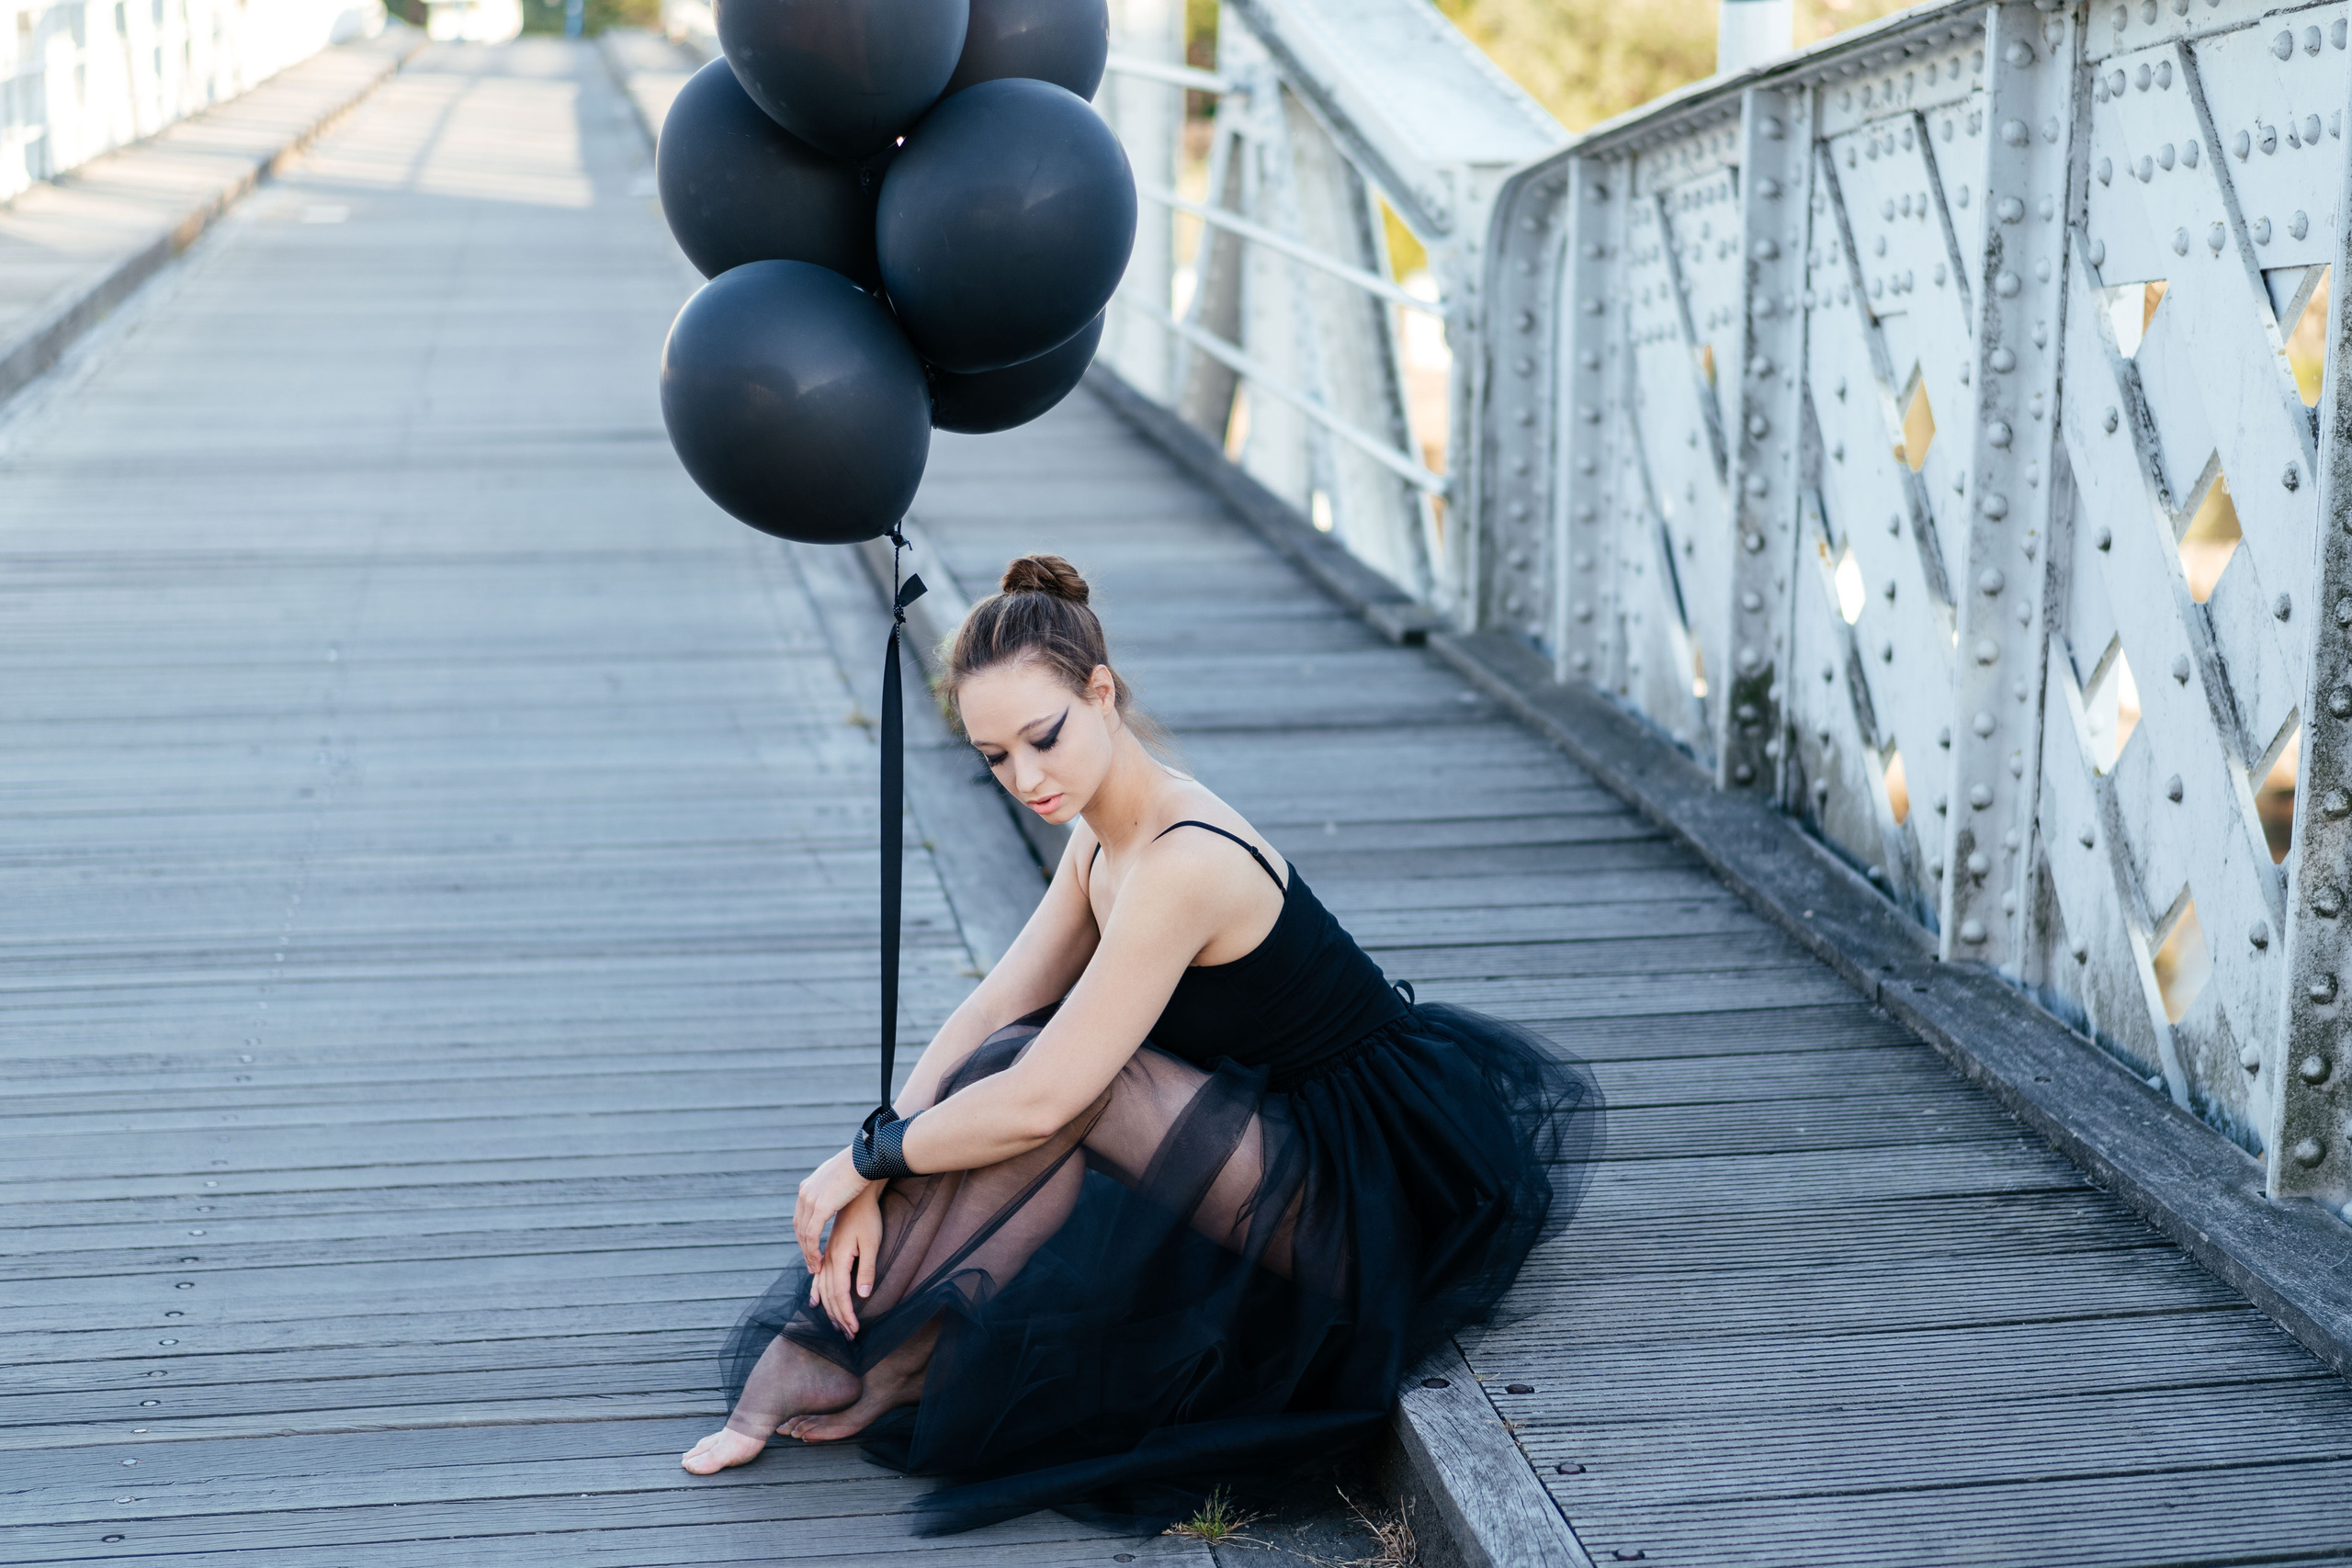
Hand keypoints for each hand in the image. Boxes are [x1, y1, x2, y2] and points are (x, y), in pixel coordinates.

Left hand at [794, 1147, 878, 1273]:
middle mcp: (805, 1192)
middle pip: (799, 1227)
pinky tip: (819, 1260)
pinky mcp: (820, 1206)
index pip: (801, 1217)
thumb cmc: (861, 1165)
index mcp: (808, 1186)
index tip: (812, 1251)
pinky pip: (812, 1234)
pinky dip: (813, 1250)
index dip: (805, 1237)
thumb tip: (836, 1188)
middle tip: (811, 1265)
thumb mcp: (839, 1175)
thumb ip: (832, 1185)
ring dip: (808, 1254)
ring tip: (816, 1268)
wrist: (866, 1158)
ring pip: (804, 1234)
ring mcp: (810, 1199)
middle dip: (804, 1248)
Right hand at [808, 1185, 882, 1337]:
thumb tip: (862, 1295)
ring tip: (835, 1325)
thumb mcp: (872, 1243)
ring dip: (829, 1308)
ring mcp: (826, 1254)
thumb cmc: (868, 1217)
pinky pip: (818, 1276)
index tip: (854, 1330)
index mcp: (839, 1258)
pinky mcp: (828, 1249)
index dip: (846, 1314)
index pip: (840, 1294)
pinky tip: (814, 1301)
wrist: (856, 1191)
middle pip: (829, 1295)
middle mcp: (828, 1258)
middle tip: (848, 1335)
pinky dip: (816, 1291)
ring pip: (822, 1287)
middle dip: (838, 1317)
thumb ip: (867, 1269)